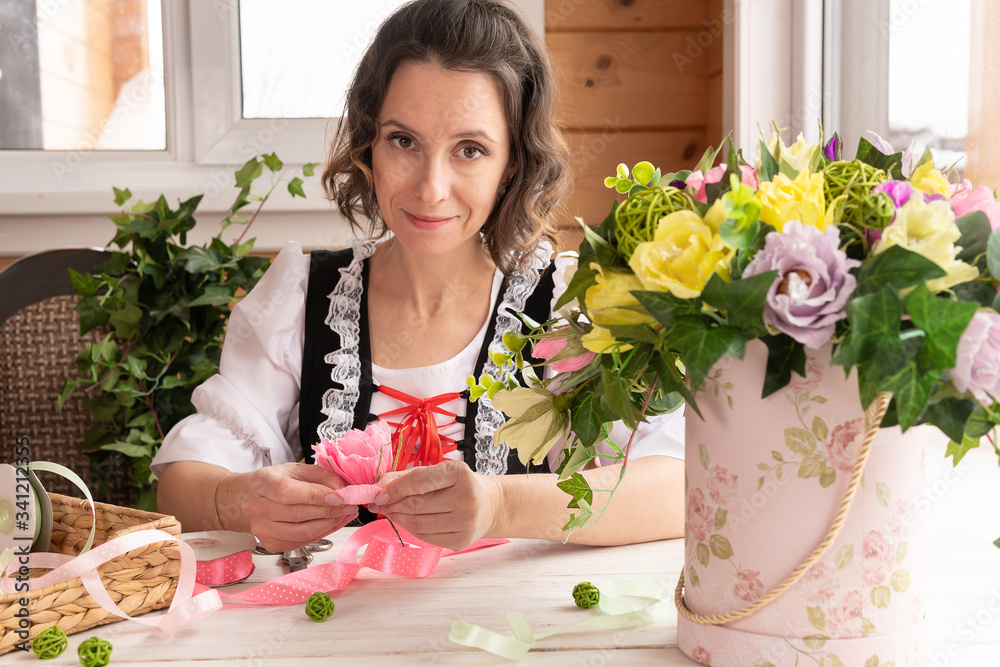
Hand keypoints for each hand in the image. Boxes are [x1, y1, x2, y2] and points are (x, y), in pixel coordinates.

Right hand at [237, 463, 357, 551]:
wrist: (253, 498)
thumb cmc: (278, 481)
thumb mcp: (298, 470)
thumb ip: (321, 476)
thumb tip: (342, 489)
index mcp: (262, 482)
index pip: (288, 492)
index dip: (316, 496)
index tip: (339, 497)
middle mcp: (257, 507)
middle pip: (297, 514)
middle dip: (329, 511)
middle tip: (350, 505)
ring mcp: (262, 529)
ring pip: (301, 532)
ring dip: (329, 524)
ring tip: (346, 514)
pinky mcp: (270, 544)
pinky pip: (301, 542)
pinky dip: (322, 533)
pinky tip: (334, 523)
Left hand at [371, 460, 500, 550]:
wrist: (490, 505)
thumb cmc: (459, 485)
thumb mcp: (437, 473)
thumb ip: (407, 477)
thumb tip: (379, 488)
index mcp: (459, 473)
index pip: (418, 482)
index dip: (394, 489)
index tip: (378, 494)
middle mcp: (466, 497)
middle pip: (416, 505)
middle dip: (393, 505)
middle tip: (380, 505)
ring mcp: (466, 522)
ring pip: (419, 524)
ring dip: (399, 519)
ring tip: (391, 513)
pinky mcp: (462, 540)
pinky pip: (426, 537)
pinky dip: (411, 530)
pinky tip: (408, 522)